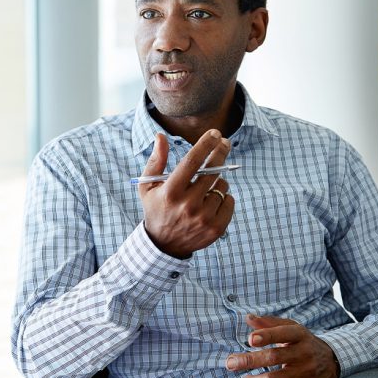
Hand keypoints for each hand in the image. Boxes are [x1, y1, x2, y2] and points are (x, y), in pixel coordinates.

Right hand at [139, 130, 233, 258]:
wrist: (163, 244)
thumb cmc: (156, 208)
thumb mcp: (148, 186)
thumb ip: (156, 160)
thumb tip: (161, 136)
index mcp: (171, 192)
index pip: (192, 161)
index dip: (205, 144)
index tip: (215, 133)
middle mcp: (188, 205)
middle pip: (212, 171)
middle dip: (220, 152)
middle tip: (224, 143)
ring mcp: (203, 218)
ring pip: (222, 186)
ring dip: (218, 180)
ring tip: (206, 186)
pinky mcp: (216, 228)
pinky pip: (229, 201)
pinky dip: (224, 196)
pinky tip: (213, 199)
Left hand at [225, 315, 339, 377]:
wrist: (332, 363)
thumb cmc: (303, 343)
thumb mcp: (291, 328)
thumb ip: (270, 324)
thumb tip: (248, 318)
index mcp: (300, 335)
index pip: (282, 333)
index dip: (266, 336)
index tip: (250, 339)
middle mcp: (305, 354)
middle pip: (274, 357)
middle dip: (249, 360)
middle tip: (230, 363)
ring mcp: (306, 374)